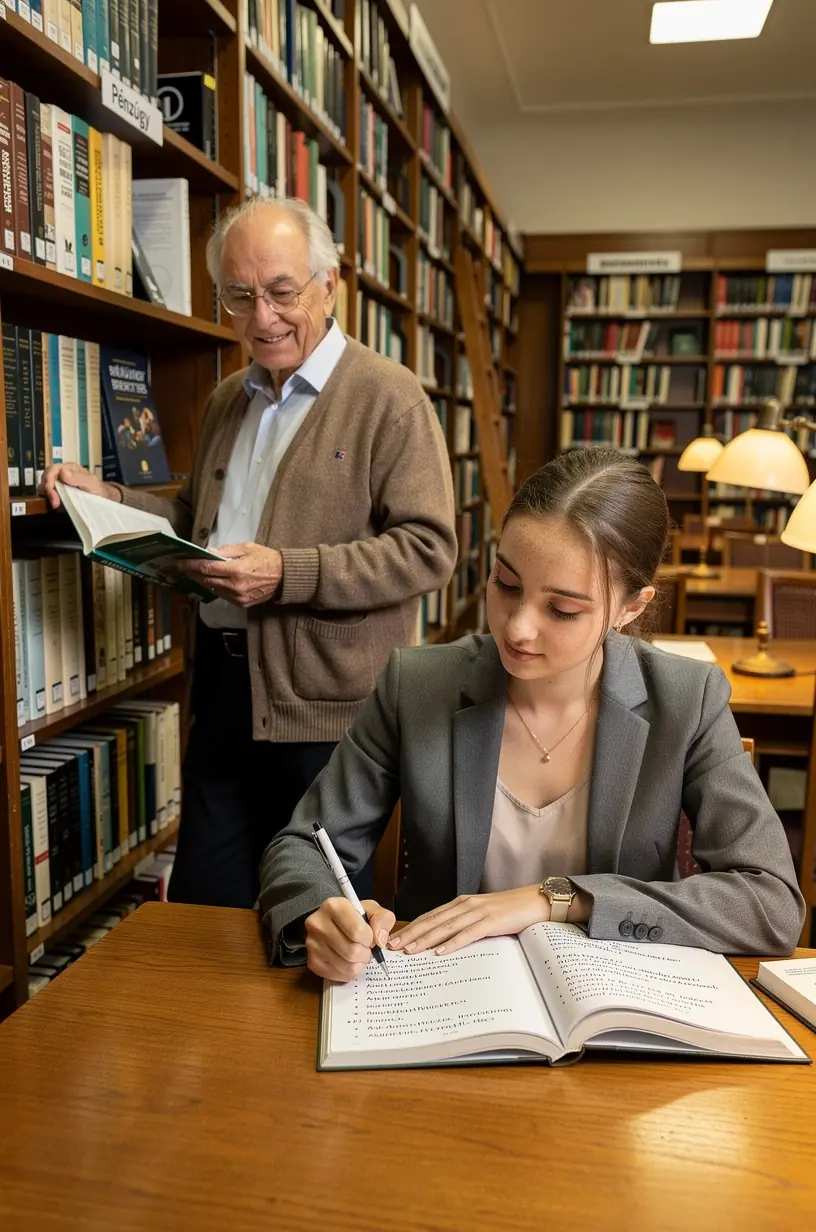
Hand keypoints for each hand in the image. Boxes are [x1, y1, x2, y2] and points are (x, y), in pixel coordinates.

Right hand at [39, 462, 121, 509]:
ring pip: (44, 487)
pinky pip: (49, 495)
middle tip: (55, 503)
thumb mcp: (91, 483)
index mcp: (69, 468)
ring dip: (48, 496)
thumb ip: (78, 477)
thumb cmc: (98, 489)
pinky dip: (51, 500)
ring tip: (57, 505)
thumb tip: (62, 473)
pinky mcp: (59, 493)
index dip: (49, 482)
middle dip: (47, 490)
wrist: (103, 499)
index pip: (52, 470)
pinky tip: (59, 506)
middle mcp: (61, 474)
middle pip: (45, 478)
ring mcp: (59, 484)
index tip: (53, 495)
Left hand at [173, 542, 282, 606]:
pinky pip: (223, 595)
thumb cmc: (266, 558)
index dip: (190, 565)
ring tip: (194, 574)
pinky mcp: (242, 604)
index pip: (206, 568)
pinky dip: (215, 587)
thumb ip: (226, 551)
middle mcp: (236, 586)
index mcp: (237, 570)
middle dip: (192, 573)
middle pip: (206, 581)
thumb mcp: (246, 547)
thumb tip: (207, 553)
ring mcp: (238, 597)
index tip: (179, 562)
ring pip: (213, 589)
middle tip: (182, 568)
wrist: (284, 577)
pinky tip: (211, 581)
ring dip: (202, 581)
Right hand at [305, 897, 395, 981]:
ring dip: (359, 964)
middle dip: (366, 953)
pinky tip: (349, 962)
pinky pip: (339, 976)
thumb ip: (382, 919)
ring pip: (347, 966)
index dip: (370, 938)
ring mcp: (312, 944)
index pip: (357, 931)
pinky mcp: (312, 962)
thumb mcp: (372, 910)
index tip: (370, 937)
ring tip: (358, 954)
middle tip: (366, 949)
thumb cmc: (355, 916)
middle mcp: (318, 924)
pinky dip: (349, 972)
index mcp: (333, 906)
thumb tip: (380, 940)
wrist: (333, 923)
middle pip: (352, 951)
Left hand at [388, 886, 550, 956]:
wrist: (538, 901)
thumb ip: (465, 924)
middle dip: (411, 934)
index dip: (412, 928)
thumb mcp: (484, 916)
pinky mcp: (492, 921)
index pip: (430, 916)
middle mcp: (466, 904)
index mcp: (462, 903)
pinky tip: (441, 952)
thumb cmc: (512, 911)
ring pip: (445, 927)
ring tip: (409, 951)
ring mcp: (478, 912)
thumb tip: (446, 943)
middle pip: (432, 921)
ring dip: (425, 939)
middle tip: (392, 947)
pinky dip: (453, 943)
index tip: (395, 939)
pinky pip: (468, 934)